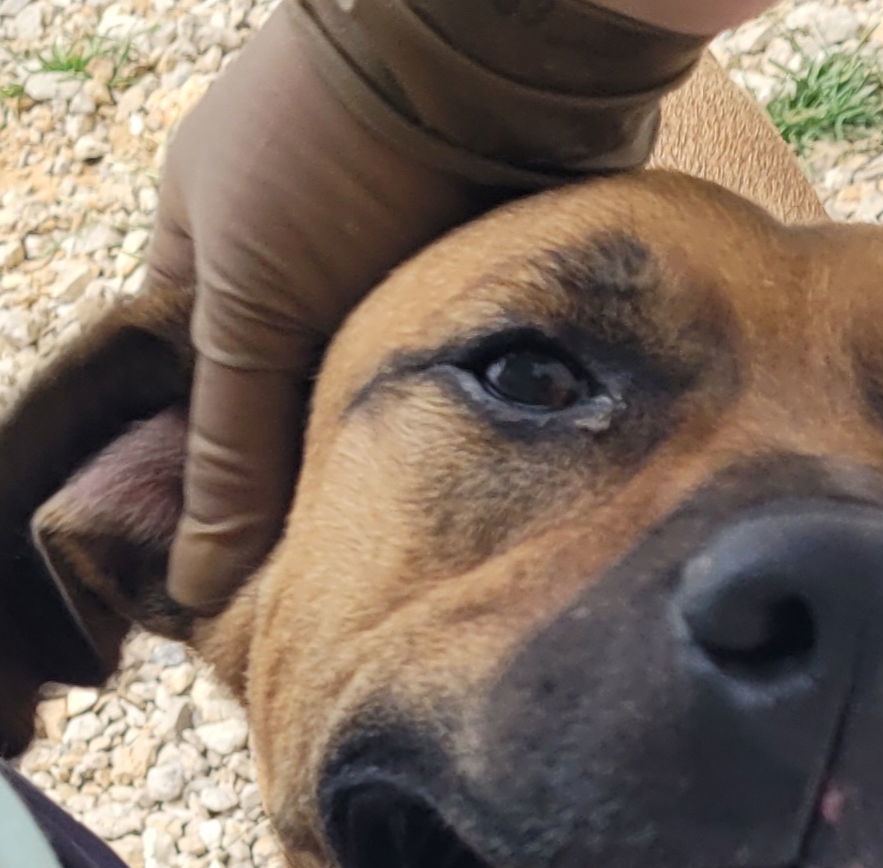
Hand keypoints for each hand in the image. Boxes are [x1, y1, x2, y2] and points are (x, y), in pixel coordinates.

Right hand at [150, 0, 768, 612]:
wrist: (483, 56)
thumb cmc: (328, 159)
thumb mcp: (250, 309)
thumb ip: (230, 444)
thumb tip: (199, 583)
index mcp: (207, 264)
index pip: (192, 410)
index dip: (215, 497)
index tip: (247, 589)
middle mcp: (295, 269)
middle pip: (294, 414)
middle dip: (315, 491)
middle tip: (341, 592)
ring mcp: (384, 270)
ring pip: (379, 402)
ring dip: (393, 465)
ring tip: (411, 565)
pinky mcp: (471, 275)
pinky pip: (456, 377)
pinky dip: (457, 427)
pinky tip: (468, 494)